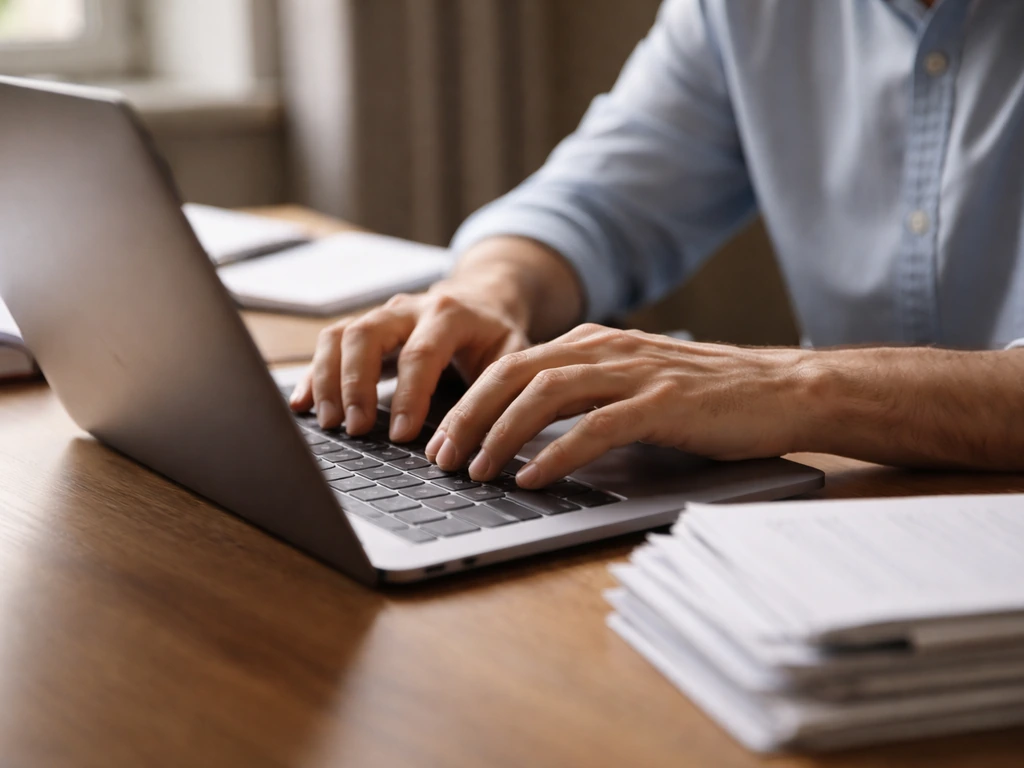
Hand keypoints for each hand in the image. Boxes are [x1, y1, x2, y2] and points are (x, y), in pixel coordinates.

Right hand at [289, 284, 529, 440]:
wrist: (483, 298)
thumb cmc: (495, 335)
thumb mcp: (510, 359)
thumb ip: (490, 396)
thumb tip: (455, 446)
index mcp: (449, 313)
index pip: (420, 353)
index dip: (408, 396)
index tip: (399, 435)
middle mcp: (408, 308)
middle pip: (366, 335)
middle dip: (355, 384)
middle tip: (355, 429)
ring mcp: (381, 315)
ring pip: (340, 336)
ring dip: (328, 380)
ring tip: (330, 423)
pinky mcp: (363, 327)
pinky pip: (329, 343)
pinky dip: (312, 374)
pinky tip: (303, 405)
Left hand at [424, 324, 811, 487]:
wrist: (784, 389)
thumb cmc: (709, 396)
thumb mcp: (636, 384)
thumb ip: (587, 395)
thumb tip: (530, 433)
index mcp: (595, 343)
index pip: (511, 365)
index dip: (469, 401)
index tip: (440, 437)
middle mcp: (607, 349)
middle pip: (514, 375)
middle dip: (468, 416)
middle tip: (440, 457)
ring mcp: (636, 372)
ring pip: (545, 395)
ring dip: (501, 435)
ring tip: (475, 471)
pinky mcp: (663, 403)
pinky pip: (596, 427)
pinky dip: (557, 453)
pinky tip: (532, 478)